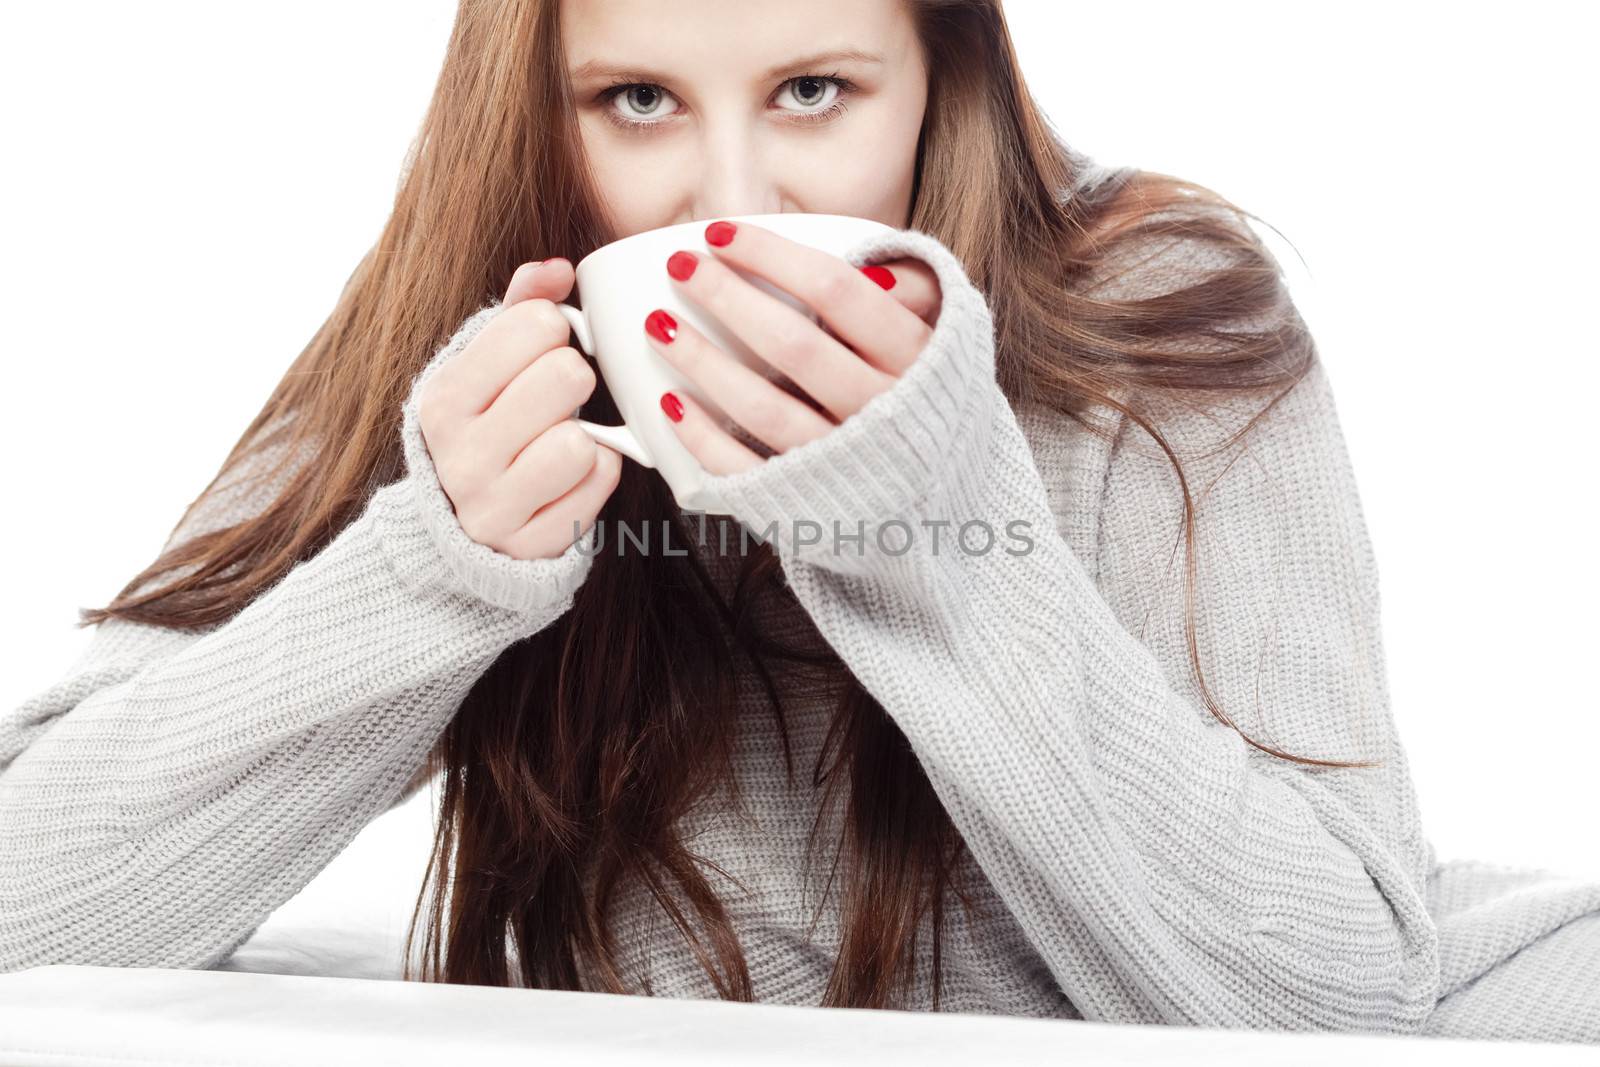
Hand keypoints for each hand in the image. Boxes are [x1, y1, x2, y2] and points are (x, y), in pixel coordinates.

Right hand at [416, 259, 622, 560]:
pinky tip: (572, 476)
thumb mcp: (489, 365)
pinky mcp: (531, 545)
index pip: (534, 324)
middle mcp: (459, 456)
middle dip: (576, 380)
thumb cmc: (491, 426)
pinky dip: (599, 473)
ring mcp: (492, 508)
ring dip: (588, 436)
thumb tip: (560, 267)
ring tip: (564, 439)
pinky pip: (601, 482)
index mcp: (443, 398)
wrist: (465, 528)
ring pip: (581, 441)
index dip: (555, 330)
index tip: (542, 350)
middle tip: (560, 397)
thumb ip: (521, 307)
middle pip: (567, 376)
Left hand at [643, 220, 942, 475]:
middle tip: (681, 267)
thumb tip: (869, 264)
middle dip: (726, 297)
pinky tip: (671, 402)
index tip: (720, 235)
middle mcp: (881, 412)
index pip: (836, 289)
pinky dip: (703, 438)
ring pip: (763, 408)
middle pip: (793, 344)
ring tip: (659, 325)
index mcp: (915, 359)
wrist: (946, 499)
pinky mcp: (807, 502)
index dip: (771, 256)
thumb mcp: (945, 340)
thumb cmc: (926, 401)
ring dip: (703, 362)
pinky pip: (745, 471)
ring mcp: (842, 462)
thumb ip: (913, 292)